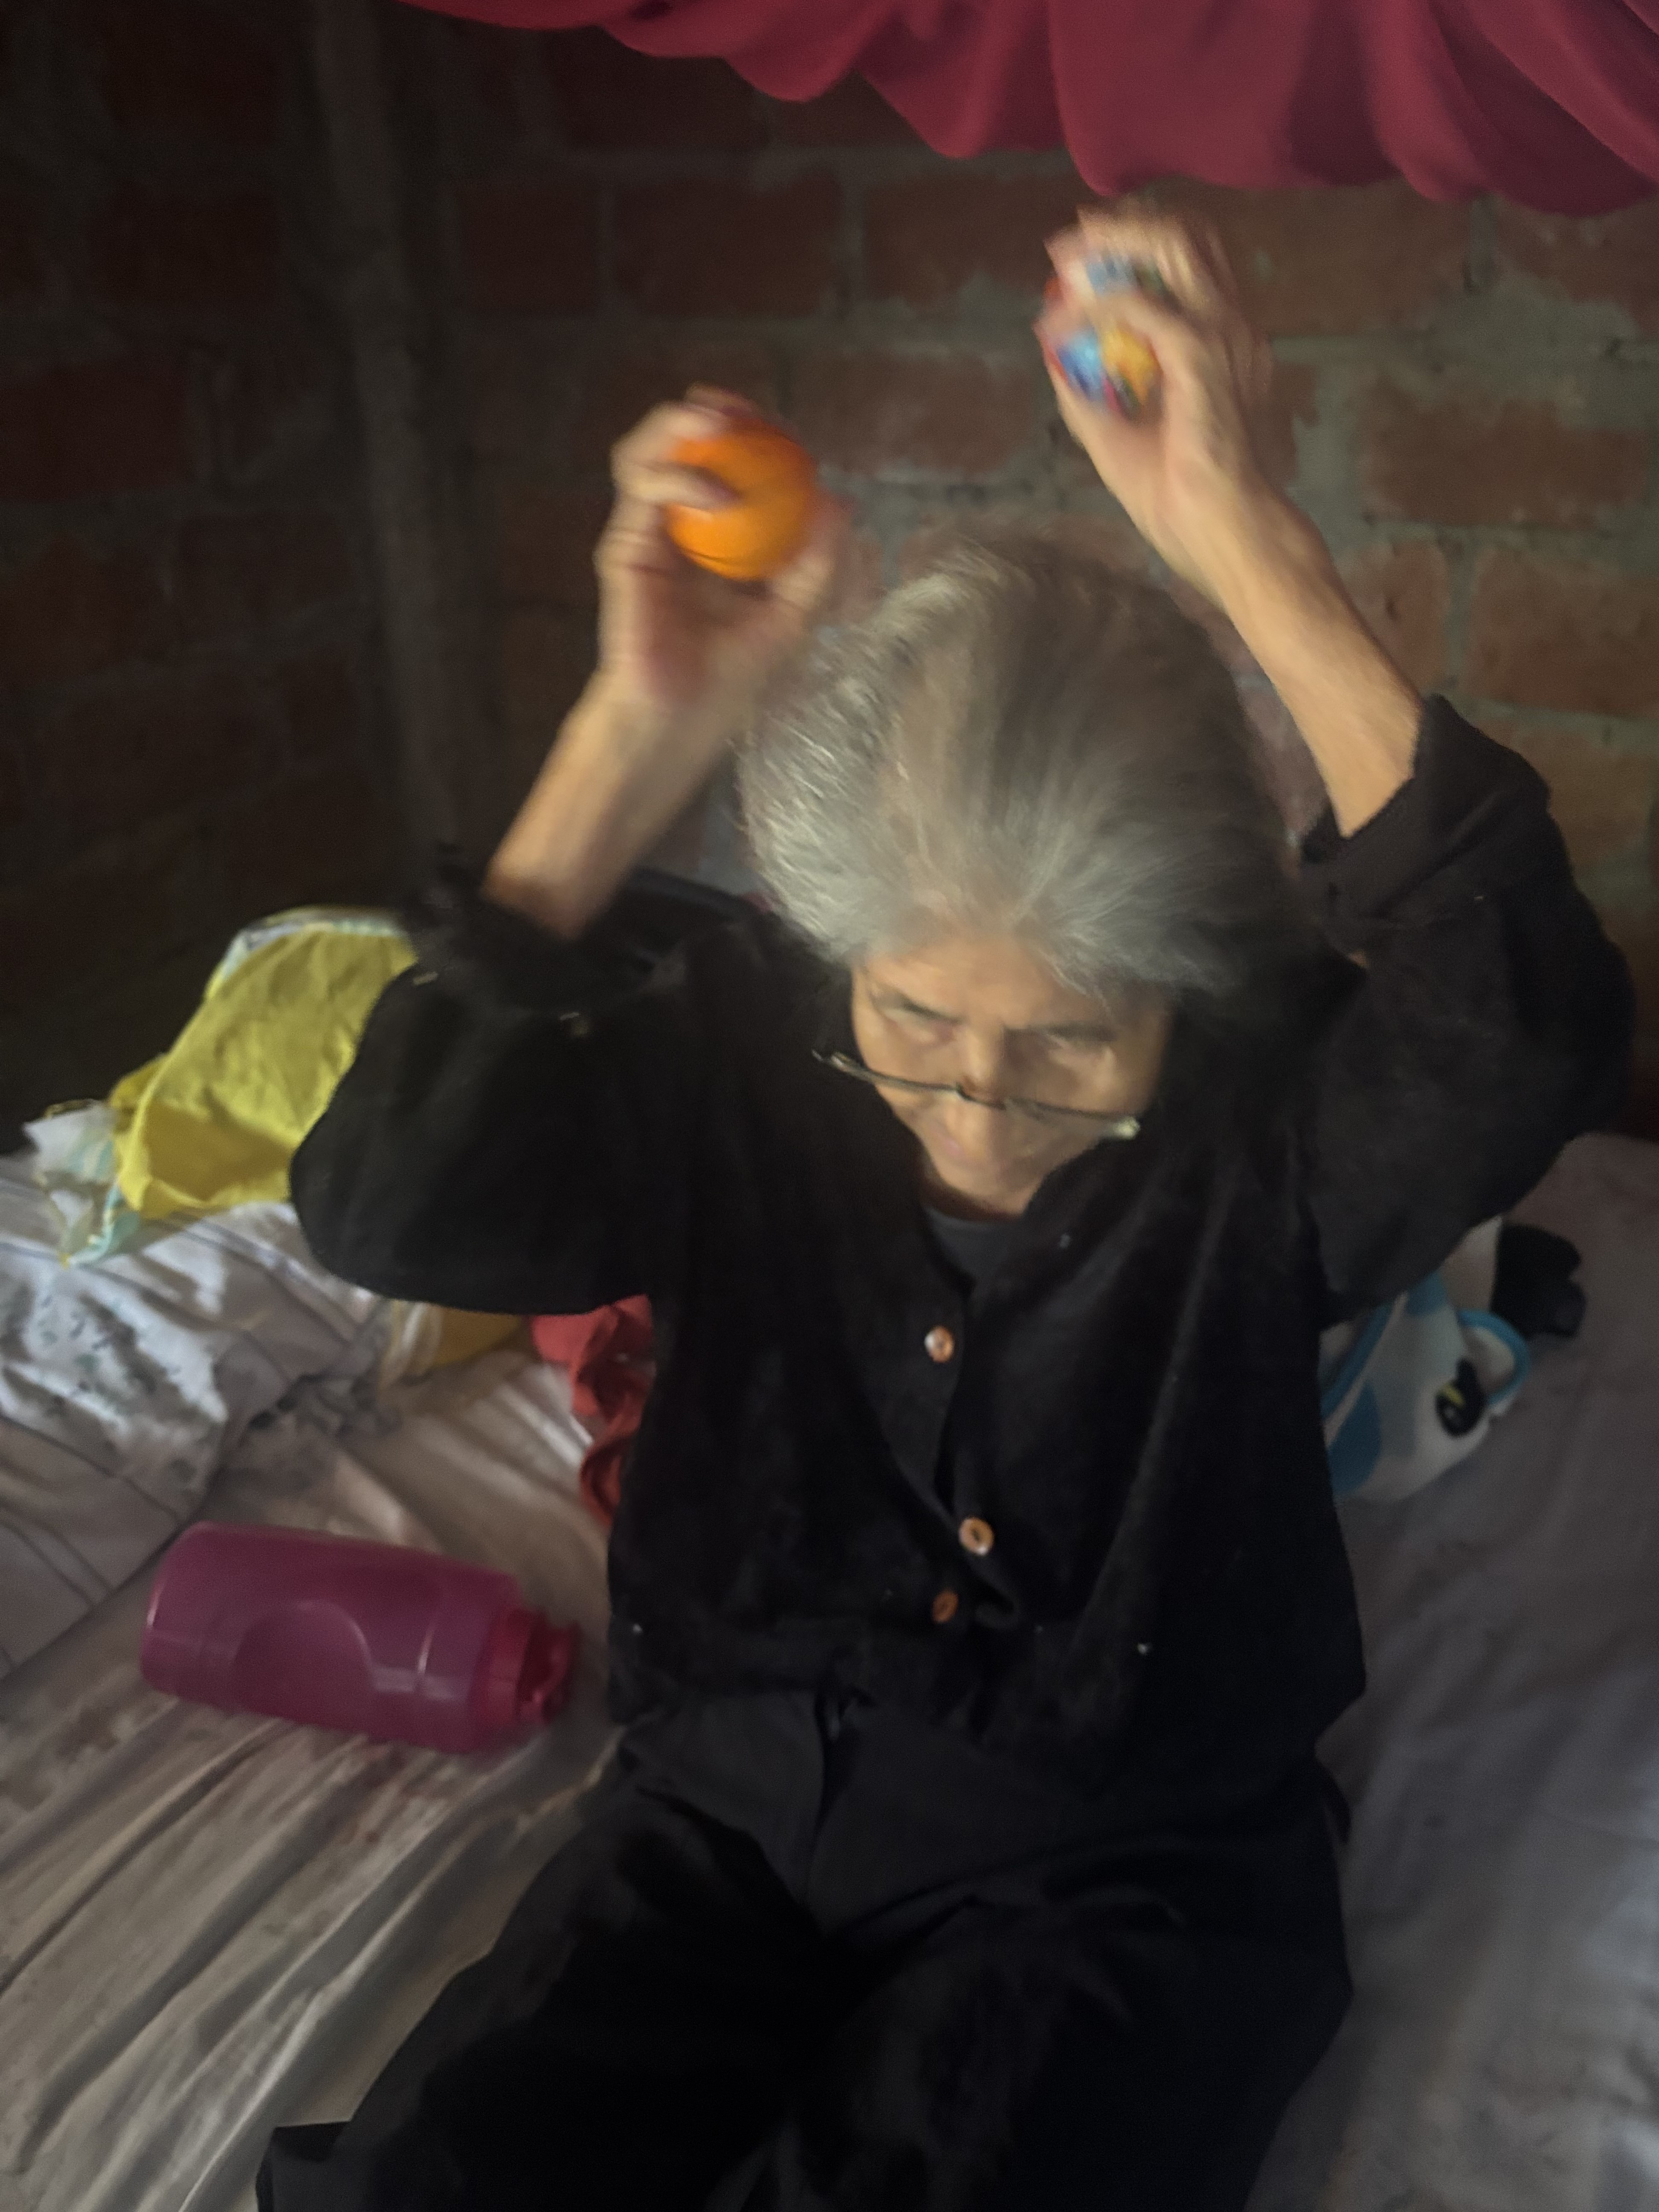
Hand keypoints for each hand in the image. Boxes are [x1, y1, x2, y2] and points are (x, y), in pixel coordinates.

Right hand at [596, 387, 848, 735]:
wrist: (678, 720)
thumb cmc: (729, 681)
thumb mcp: (791, 615)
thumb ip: (816, 562)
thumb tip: (839, 499)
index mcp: (713, 539)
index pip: (726, 468)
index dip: (751, 437)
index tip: (782, 428)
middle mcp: (674, 530)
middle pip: (682, 447)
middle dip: (709, 414)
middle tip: (740, 409)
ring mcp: (644, 535)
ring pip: (647, 454)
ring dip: (679, 427)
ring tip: (718, 422)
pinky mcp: (624, 548)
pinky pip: (646, 492)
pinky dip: (683, 480)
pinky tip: (719, 494)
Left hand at [1036, 208, 1285, 603]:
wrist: (1226, 532)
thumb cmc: (1184, 499)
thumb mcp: (1121, 437)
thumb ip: (1091, 396)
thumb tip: (1054, 357)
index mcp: (1224, 342)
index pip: (1190, 264)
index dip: (1138, 245)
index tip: (1087, 254)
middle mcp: (1230, 326)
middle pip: (1187, 237)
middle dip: (1125, 226)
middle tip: (1074, 236)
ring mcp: (1222, 334)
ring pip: (1171, 247)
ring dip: (1112, 244)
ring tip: (1067, 255)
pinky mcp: (1199, 353)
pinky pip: (1137, 308)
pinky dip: (1092, 309)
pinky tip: (1061, 325)